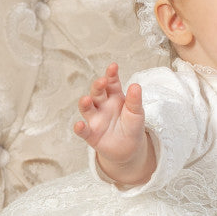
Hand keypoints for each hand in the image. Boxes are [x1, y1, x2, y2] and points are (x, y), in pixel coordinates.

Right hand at [74, 63, 154, 185]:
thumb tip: (136, 85)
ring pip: (87, 108)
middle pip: (97, 93)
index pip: (111, 83)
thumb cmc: (132, 126)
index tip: (113, 66)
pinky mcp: (91, 134)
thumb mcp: (137, 113)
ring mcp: (95, 119)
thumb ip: (135, 101)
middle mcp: (102, 105)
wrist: (130, 149)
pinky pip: (83, 130)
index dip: (111, 75)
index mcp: (114, 97)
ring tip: (86, 100)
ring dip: (85, 103)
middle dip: (98, 86)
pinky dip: (80, 128)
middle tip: (102, 81)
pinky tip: (79, 125)